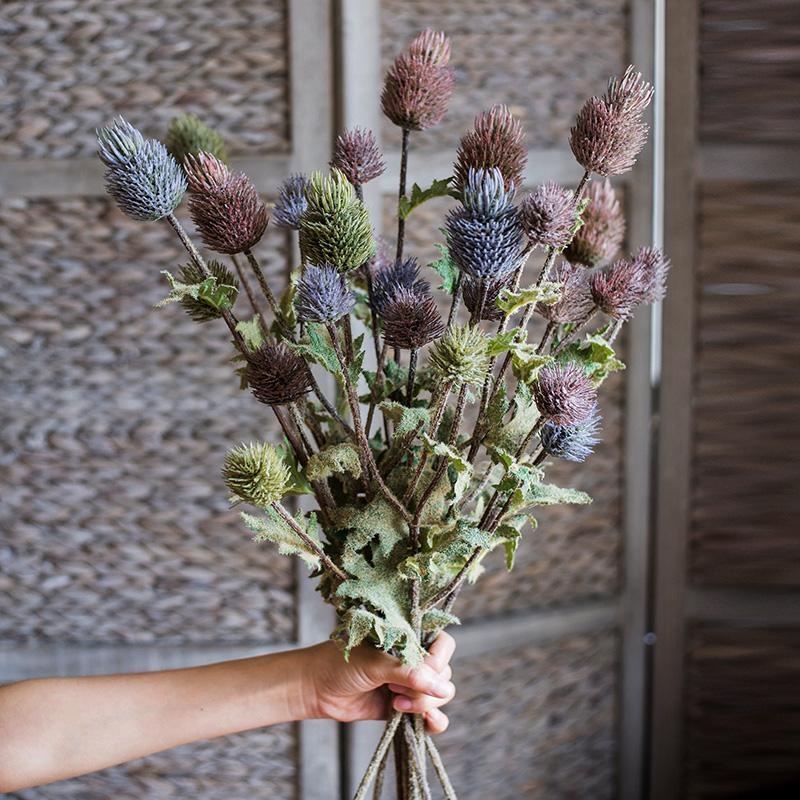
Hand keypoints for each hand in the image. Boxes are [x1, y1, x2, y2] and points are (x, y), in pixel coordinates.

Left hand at [303, 633, 455, 733]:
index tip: (425, 670)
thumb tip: (443, 688)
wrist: (316, 688)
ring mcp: (410, 684)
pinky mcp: (405, 707)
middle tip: (394, 688)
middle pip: (444, 674)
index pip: (443, 644)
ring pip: (439, 696)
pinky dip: (434, 722)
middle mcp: (413, 659)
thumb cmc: (341, 663)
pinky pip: (432, 717)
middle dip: (425, 688)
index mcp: (408, 637)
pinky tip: (426, 724)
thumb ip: (410, 674)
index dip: (439, 659)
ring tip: (395, 703)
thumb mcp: (376, 664)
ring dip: (423, 705)